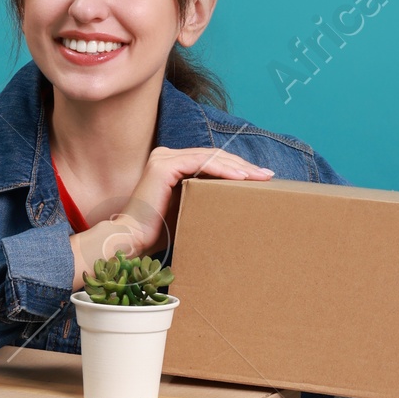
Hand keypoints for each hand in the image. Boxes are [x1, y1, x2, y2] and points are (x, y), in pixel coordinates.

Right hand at [68, 146, 272, 287]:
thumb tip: (235, 200)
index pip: (210, 161)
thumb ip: (205, 198)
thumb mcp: (188, 210)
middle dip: (243, 166)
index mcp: (171, 165)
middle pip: (213, 156)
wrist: (131, 240)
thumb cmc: (157, 233)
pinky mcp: (164, 165)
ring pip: (210, 157)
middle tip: (267, 175)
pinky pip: (201, 163)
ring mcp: (164, 158)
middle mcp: (166, 157)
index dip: (236, 168)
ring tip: (259, 177)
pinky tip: (241, 179)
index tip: (259, 178)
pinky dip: (222, 170)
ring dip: (238, 167)